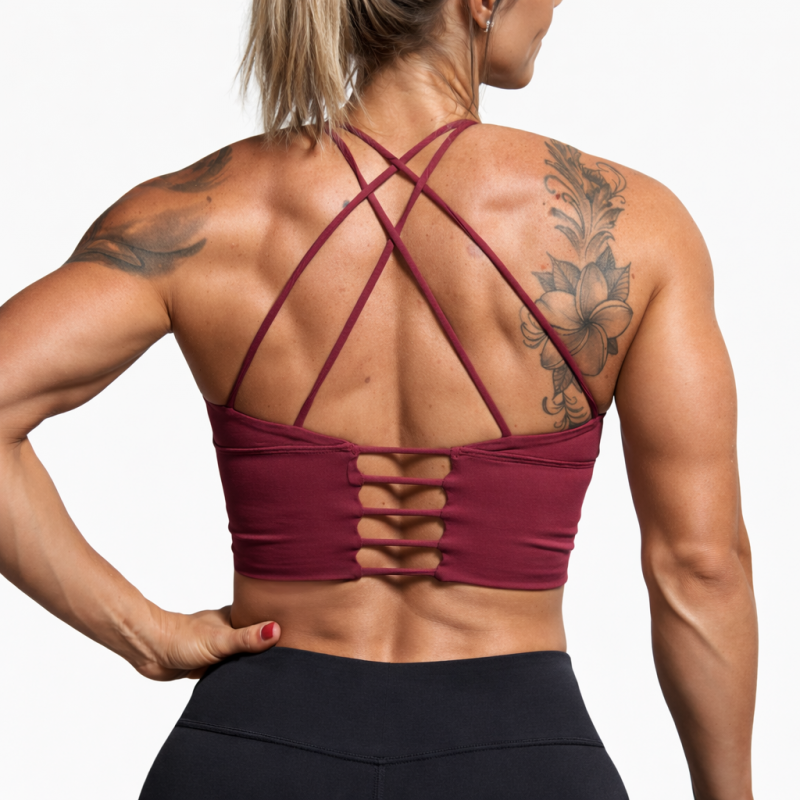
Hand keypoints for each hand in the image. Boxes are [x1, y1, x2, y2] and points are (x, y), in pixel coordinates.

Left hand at [134, 605, 280, 680]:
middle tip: (293, 663)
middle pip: (256, 642)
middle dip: (269, 650)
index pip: (265, 623)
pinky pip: (229, 670)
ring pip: (243, 657)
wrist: (150, 651)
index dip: (282, 630)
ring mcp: (219, 648)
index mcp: (236, 618)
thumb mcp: (220, 639)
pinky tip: (247, 685)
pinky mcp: (209, 664)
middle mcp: (229, 631)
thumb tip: (277, 630)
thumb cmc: (181, 638)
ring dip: (251, 665)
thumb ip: (247, 638)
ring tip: (275, 677)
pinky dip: (236, 676)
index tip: (303, 638)